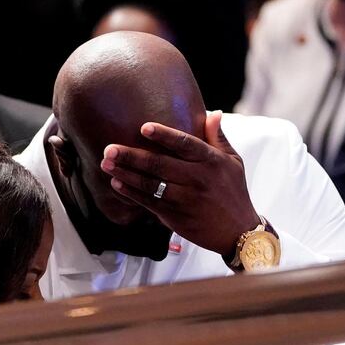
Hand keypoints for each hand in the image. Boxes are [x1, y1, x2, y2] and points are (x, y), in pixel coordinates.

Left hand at [100, 111, 259, 255]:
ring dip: (125, 174)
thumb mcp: (233, 162)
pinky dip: (131, 193)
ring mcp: (185, 199)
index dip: (164, 136)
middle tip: (109, 148)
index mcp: (211, 161)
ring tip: (106, 164)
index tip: (144, 127)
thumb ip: (217, 137)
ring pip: (149, 184)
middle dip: (131, 156)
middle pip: (160, 164)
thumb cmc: (234, 192)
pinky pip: (148, 203)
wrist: (238, 232)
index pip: (185, 144)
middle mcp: (197, 179)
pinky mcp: (175, 216)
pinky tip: (116, 184)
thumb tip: (211, 112)